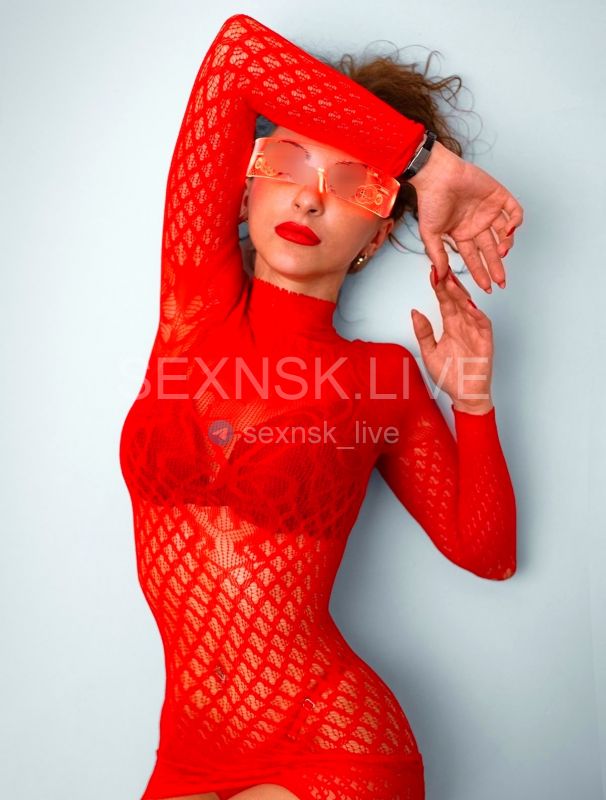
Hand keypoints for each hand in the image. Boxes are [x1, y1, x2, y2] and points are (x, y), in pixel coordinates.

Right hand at [408, 141, 523, 292]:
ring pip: (504, 233)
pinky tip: (510, 230)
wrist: (437, 175)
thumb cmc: (430, 201)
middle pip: (491, 250)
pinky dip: (516, 221)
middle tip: (501, 281)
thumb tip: (441, 277)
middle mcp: (477, 224)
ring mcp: (489, 210)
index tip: (486, 287)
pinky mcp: (498, 196)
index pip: (474, 258)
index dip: (480, 273)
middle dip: (496, 267)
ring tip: (501, 252)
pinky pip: (514, 211)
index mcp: (462, 233)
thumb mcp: (430, 234)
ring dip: (506, 244)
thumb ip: (438, 256)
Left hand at [410, 266, 493, 411]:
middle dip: (449, 284)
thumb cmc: (449, 375)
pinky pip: (482, 324)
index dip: (438, 287)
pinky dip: (477, 314)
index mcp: (450, 325)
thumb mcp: (429, 352)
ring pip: (468, 307)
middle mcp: (463, 324)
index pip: (444, 301)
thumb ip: (423, 332)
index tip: (431, 273)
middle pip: (456, 299)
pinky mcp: (485, 340)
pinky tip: (469, 305)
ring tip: (451, 282)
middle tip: (441, 268)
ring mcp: (475, 330)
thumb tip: (414, 312)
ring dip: (461, 294)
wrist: (464, 395)